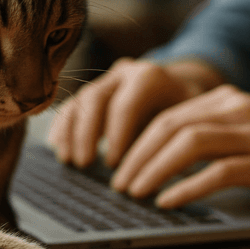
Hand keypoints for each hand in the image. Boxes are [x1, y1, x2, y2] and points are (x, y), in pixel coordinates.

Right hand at [48, 58, 222, 167]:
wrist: (185, 88)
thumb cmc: (191, 111)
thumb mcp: (191, 120)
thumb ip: (174, 140)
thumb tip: (157, 176)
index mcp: (150, 77)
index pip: (126, 104)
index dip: (117, 136)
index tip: (113, 164)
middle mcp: (125, 72)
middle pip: (95, 98)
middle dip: (87, 134)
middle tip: (85, 165)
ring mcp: (107, 79)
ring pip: (80, 100)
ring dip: (71, 132)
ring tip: (69, 161)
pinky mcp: (96, 89)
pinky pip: (73, 104)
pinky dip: (64, 126)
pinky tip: (58, 148)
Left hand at [110, 84, 249, 207]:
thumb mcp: (248, 126)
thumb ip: (212, 131)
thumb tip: (164, 153)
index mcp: (226, 100)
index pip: (167, 115)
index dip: (136, 142)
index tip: (118, 166)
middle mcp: (236, 111)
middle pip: (169, 126)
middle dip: (136, 157)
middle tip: (118, 185)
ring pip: (188, 145)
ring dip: (154, 170)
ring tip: (136, 194)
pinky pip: (218, 172)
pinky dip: (187, 187)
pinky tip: (168, 202)